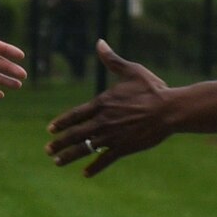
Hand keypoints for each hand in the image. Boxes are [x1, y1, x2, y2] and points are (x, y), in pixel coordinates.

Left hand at [46, 42, 172, 176]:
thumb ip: (112, 60)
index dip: (61, 123)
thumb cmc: (152, 89)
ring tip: (57, 162)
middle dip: (59, 143)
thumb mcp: (131, 70)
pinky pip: (104, 160)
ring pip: (84, 149)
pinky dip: (94, 167)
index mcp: (102, 103)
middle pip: (75, 134)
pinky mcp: (123, 148)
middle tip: (48, 150)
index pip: (75, 115)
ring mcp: (112, 136)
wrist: (169, 110)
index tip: (51, 130)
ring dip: (69, 156)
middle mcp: (102, 121)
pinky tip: (85, 174)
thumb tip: (100, 43)